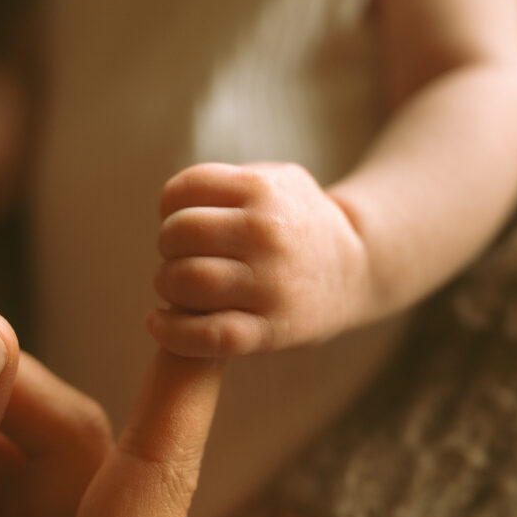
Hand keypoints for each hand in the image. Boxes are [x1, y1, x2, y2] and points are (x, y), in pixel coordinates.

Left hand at [148, 162, 370, 356]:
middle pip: (179, 235)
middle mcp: (266, 234)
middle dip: (167, 245)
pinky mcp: (271, 330)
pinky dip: (172, 332)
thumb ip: (225, 182)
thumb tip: (170, 204)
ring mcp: (270, 284)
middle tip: (178, 254)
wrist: (357, 270)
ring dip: (167, 284)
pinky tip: (158, 322)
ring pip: (187, 282)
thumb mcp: (277, 180)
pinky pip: (208, 336)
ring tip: (174, 284)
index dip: (169, 205)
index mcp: (262, 190)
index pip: (182, 190)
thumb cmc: (299, 222)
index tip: (178, 218)